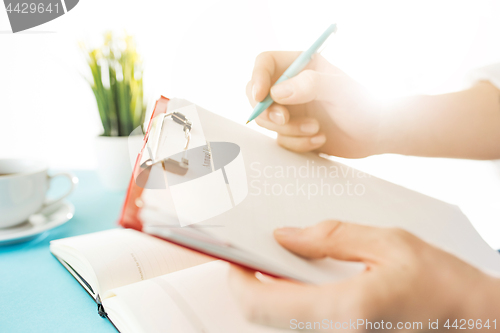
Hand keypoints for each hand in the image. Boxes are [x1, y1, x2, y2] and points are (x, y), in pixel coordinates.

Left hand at [229, 221, 499, 331]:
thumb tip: (285, 236)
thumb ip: (331, 237)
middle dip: (251, 283)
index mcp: (345, 309)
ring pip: (281, 322)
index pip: (264, 302)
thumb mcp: (388, 243)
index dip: (239, 278)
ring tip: (280, 259)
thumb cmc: (442, 283)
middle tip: (254, 253)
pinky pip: (302, 324)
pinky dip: (291, 300)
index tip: (234, 255)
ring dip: (270, 291)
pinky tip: (303, 278)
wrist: (475, 320)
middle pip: (265, 316)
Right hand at [247, 51, 385, 157]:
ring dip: (289, 130)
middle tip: (284, 120)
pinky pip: (281, 139)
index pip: (266, 63)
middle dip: (267, 111)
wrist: (375, 135)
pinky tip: (320, 140)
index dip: (257, 78)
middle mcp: (291, 86)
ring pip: (267, 120)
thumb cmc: (363, 105)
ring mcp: (290, 109)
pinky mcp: (293, 131)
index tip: (259, 96)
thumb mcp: (340, 90)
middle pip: (256, 94)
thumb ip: (310, 85)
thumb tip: (276, 93)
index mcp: (301, 65)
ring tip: (317, 129)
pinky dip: (298, 143)